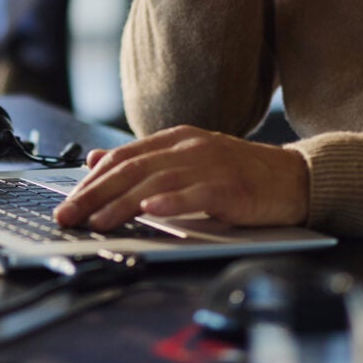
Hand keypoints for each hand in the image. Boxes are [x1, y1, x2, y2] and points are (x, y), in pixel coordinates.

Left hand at [51, 126, 310, 231]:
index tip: (67, 202)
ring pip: (157, 182)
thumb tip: (97, 160)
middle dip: (94, 194)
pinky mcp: (231, 188)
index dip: (90, 181)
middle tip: (68, 215)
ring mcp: (210, 166)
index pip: (122, 158)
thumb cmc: (240, 174)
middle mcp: (188, 148)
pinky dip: (172, 202)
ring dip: (122, 203)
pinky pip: (197, 194)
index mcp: (175, 140)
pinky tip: (151, 211)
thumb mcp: (187, 159)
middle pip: (131, 169)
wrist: (295, 177)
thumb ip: (145, 160)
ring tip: (97, 222)